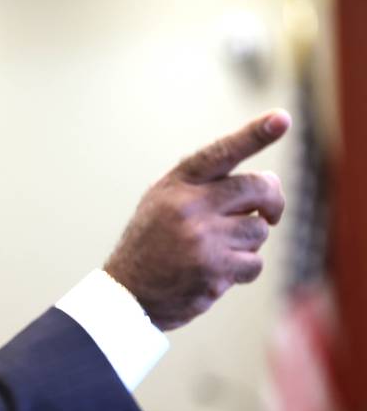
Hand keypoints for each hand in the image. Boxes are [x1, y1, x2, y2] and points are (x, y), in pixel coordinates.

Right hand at [105, 110, 291, 330]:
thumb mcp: (161, 201)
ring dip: (249, 240)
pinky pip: (253, 263)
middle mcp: (189, 207)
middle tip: (271, 212)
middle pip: (256, 189)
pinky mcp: (213, 271)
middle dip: (272, 200)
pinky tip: (218, 270)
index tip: (282, 118)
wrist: (128, 292)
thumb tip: (267, 180)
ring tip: (221, 249)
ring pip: (258, 230)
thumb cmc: (151, 243)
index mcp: (177, 185)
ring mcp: (202, 240)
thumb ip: (203, 185)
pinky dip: (243, 268)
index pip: (221, 153)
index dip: (254, 135)